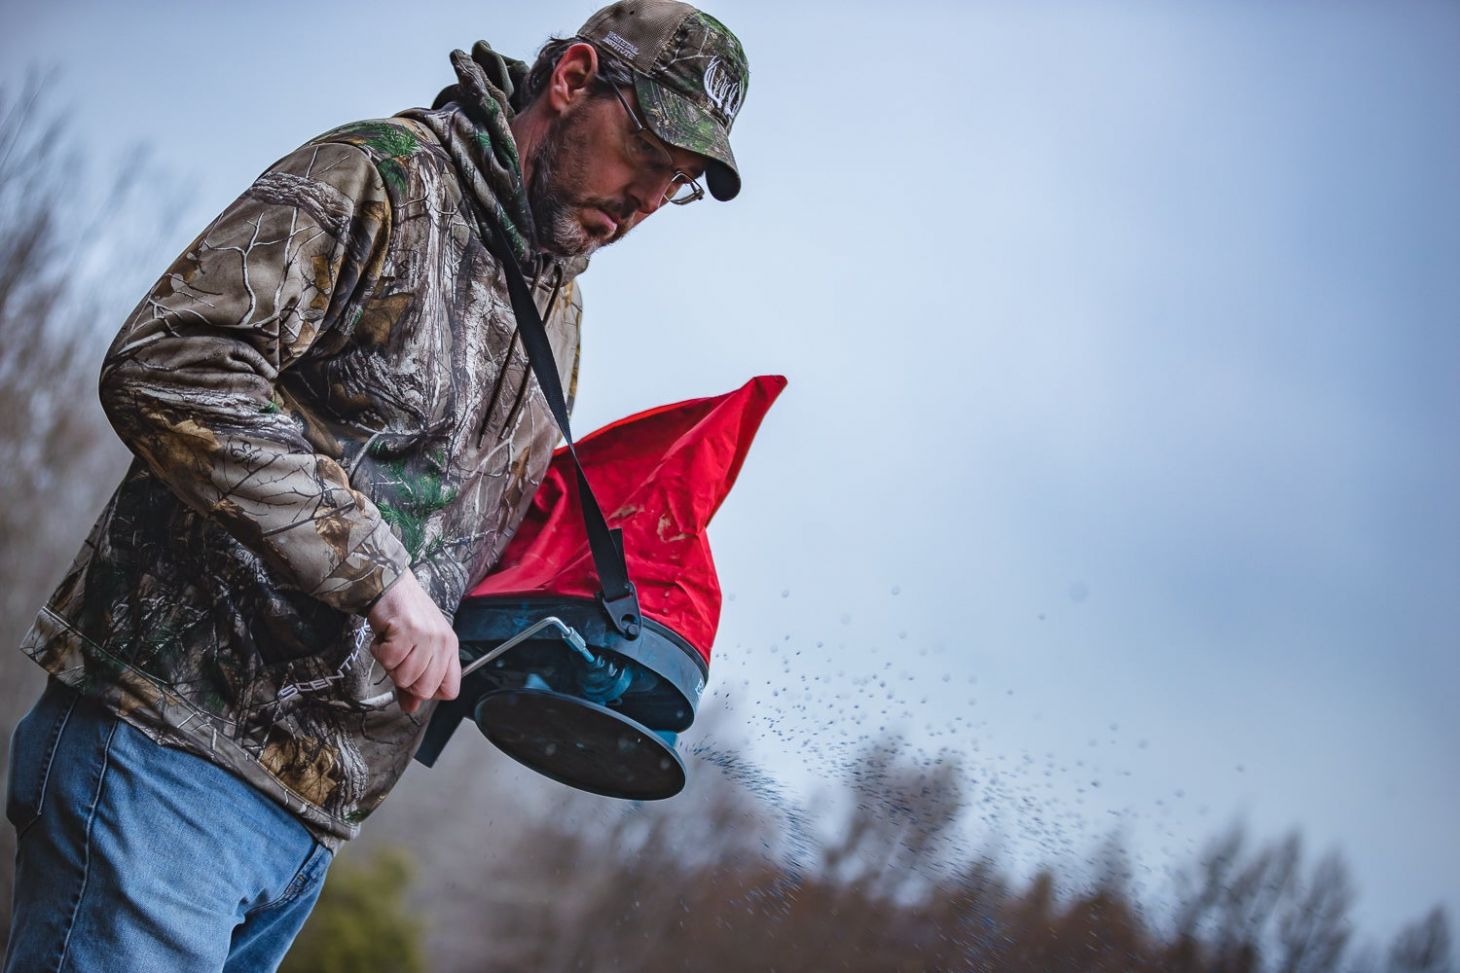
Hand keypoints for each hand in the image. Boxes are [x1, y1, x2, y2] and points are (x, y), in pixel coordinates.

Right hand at [366, 570, 460, 714]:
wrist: (391, 585)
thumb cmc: (405, 616)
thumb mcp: (418, 647)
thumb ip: (415, 680)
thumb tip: (411, 708)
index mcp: (450, 648)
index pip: (450, 690)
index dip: (428, 691)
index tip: (415, 679)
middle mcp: (442, 643)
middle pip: (425, 689)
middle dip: (405, 679)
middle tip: (400, 657)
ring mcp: (426, 637)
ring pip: (404, 677)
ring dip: (390, 664)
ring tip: (392, 643)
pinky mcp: (406, 631)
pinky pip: (388, 661)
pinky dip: (379, 652)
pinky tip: (384, 637)